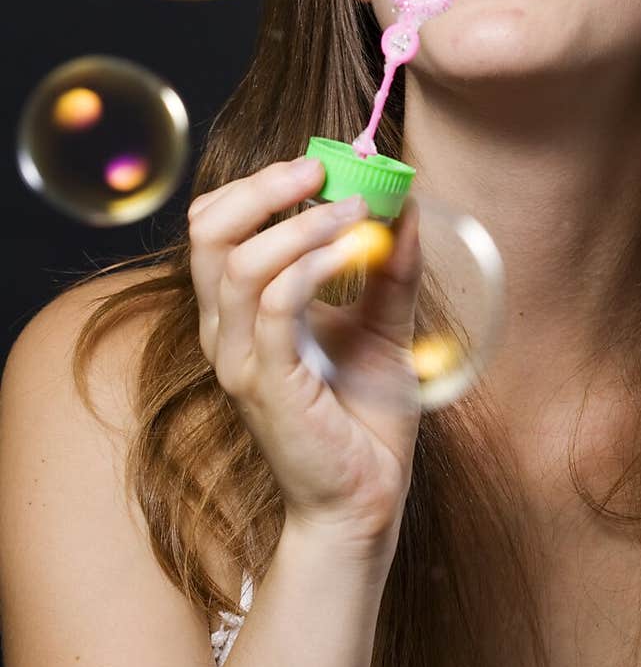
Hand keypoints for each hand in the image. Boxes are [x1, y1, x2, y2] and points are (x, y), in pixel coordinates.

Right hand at [188, 157, 423, 556]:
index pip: (216, 225)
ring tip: (355, 212)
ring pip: (240, 262)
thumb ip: (391, 270)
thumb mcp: (384, 326)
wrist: (365, 499)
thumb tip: (408, 207)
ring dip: (301, 224)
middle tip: (320, 171)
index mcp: (240, 312)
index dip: (259, 185)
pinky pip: (275, 305)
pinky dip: (314, 265)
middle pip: (208, 231)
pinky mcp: (268, 383)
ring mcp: (241, 358)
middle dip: (263, 188)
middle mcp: (226, 330)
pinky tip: (355, 251)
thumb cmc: (364, 419)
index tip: (319, 167)